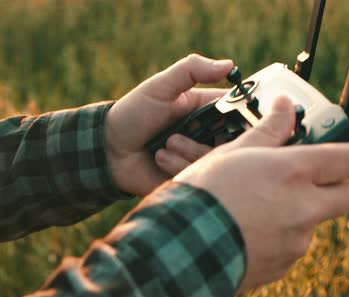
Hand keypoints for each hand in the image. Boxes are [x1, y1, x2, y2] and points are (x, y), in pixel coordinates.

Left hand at [105, 54, 233, 195]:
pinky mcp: (188, 178)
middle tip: (190, 132)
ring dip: (188, 150)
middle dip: (211, 137)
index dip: (241, 115)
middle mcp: (206, 136)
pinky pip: (198, 175)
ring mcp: (198, 159)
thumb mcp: (161, 86)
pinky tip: (159, 158)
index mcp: (205, 111)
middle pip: (232, 140)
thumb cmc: (133, 113)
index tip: (231, 116)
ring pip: (215, 159)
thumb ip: (192, 70)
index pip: (237, 112)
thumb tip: (230, 65)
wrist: (108, 149)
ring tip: (166, 144)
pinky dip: (178, 165)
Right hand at [174, 97, 348, 291]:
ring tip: (260, 204)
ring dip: (300, 210)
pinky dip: (279, 234)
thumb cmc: (205, 192)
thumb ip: (269, 131)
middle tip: (317, 177)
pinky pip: (292, 245)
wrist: (179, 247)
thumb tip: (285, 107)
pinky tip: (249, 226)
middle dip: (340, 184)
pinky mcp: (283, 265)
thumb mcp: (235, 153)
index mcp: (294, 173)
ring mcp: (296, 241)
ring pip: (315, 221)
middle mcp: (305, 208)